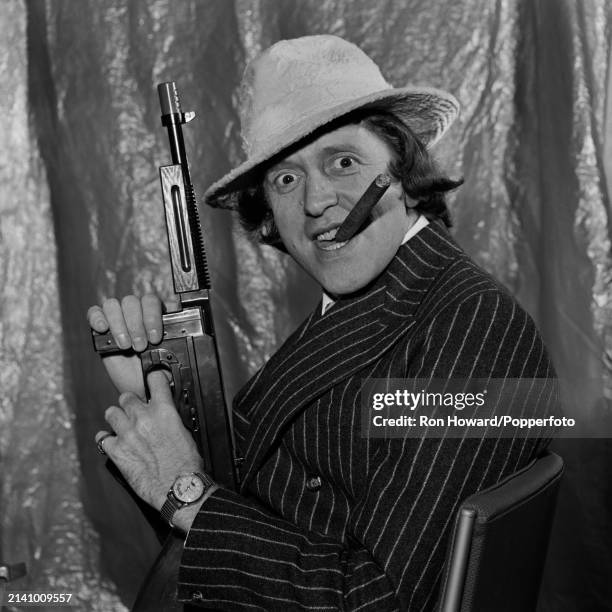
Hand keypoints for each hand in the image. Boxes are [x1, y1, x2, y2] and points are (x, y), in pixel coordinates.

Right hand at [87, 294, 164, 397]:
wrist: (141, 385)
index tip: (155, 338)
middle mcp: (137, 312)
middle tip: (140, 347)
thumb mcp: (169, 362)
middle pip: (132, 302)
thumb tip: (167, 349)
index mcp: (156, 314)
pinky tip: (102, 329)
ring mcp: (117, 318)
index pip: (152, 301)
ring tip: (124, 345)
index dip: (152, 317)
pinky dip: (97, 318)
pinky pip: (94, 312)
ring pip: (113, 305)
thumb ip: (171, 352)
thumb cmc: (158, 371)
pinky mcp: (100, 327)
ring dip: (118, 324)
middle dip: (136, 325)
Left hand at [95, 371, 203, 510]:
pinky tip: (113, 443)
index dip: (153, 379)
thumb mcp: (184, 431)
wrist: (178, 487)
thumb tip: (163, 412)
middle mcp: (143, 418)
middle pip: (126, 396)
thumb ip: (169, 417)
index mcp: (164, 411)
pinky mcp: (116, 451)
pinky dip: (106, 440)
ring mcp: (127, 434)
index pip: (154, 380)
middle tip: (135, 411)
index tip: (152, 382)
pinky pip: (102, 438)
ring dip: (117, 417)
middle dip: (131, 403)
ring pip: (111, 412)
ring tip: (122, 425)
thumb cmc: (186, 464)